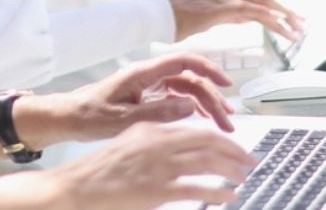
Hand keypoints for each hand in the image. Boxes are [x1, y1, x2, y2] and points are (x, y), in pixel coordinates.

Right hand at [47, 123, 253, 209]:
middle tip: (251, 161)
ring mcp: (158, 165)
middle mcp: (158, 142)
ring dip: (231, 169)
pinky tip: (228, 196)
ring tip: (244, 177)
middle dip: (234, 151)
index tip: (236, 147)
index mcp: (151, 129)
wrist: (74, 188)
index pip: (197, 129)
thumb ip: (154, 143)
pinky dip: (217, 192)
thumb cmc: (98, 173)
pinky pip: (197, 188)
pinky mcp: (156, 189)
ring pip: (207, 161)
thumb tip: (181, 150)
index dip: (222, 139)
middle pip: (208, 141)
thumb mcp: (129, 147)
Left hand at [58, 53, 237, 140]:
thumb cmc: (89, 115)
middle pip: (189, 80)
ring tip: (223, 123)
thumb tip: (189, 105)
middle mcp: (148, 76)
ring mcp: (149, 86)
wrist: (68, 117)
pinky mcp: (146, 97)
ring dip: (205, 105)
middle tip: (228, 120)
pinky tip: (203, 119)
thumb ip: (157, 112)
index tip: (226, 84)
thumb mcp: (123, 118)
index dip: (208, 69)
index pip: (183, 61)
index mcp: (142, 73)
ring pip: (185, 90)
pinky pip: (176, 99)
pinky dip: (192, 108)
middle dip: (212, 98)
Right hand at [169, 0, 303, 41]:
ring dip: (283, 18)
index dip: (278, 8)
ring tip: (299, 31)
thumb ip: (229, 15)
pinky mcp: (220, 9)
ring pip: (262, 5)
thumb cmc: (177, 20)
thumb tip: (245, 18)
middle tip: (304, 25)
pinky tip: (280, 28)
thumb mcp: (209, 17)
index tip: (293, 19)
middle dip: (287, 12)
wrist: (157, 16)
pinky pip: (250, 12)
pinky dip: (268, 19)